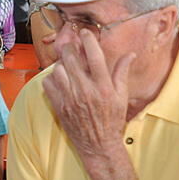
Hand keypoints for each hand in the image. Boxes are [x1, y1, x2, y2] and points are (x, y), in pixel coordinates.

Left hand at [41, 29, 135, 159]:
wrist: (99, 145)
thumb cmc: (112, 120)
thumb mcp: (122, 96)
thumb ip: (122, 73)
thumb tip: (130, 54)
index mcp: (103, 87)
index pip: (94, 56)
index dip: (88, 41)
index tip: (85, 33)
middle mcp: (85, 91)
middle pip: (72, 59)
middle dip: (71, 48)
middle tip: (73, 46)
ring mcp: (70, 99)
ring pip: (58, 70)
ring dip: (62, 63)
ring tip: (67, 64)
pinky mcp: (59, 106)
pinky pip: (48, 84)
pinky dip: (51, 78)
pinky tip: (60, 79)